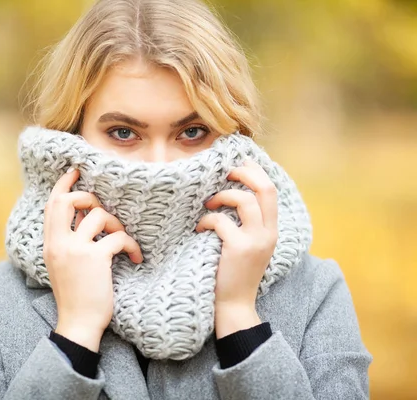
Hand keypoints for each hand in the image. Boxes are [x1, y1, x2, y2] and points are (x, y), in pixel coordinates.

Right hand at [43, 168, 142, 350]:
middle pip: (70, 200)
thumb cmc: (75, 297)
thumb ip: (67, 242)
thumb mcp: (61, 265)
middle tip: (104, 210)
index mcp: (50, 244)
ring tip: (123, 240)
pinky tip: (135, 256)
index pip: (52, 205)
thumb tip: (85, 218)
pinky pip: (118, 237)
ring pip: (99, 215)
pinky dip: (131, 244)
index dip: (63, 184)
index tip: (75, 172)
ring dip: (117, 224)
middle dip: (90, 196)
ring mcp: (76, 249)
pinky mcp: (95, 258)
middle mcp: (58, 243)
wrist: (78, 324)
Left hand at [196, 160, 277, 337]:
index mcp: (272, 230)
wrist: (234, 305)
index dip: (256, 172)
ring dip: (222, 196)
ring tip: (208, 204)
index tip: (239, 164)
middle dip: (244, 174)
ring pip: (244, 200)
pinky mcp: (239, 248)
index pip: (271, 191)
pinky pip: (221, 221)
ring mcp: (256, 241)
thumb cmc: (234, 274)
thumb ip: (247, 223)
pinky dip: (207, 220)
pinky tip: (199, 228)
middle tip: (225, 173)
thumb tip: (232, 194)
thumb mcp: (249, 246)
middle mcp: (269, 233)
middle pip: (265, 189)